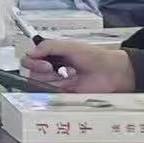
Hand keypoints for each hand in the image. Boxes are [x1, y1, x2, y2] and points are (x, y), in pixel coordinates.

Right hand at [21, 41, 135, 93]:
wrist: (113, 72)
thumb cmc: (95, 57)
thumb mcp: (70, 46)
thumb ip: (49, 46)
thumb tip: (30, 52)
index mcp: (52, 56)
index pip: (31, 58)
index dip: (33, 60)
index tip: (42, 60)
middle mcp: (53, 70)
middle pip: (32, 72)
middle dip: (37, 68)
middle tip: (49, 67)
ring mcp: (58, 83)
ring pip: (39, 84)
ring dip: (48, 79)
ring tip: (61, 75)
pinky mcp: (64, 96)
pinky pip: (50, 96)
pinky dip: (53, 91)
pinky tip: (63, 85)